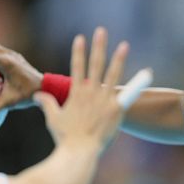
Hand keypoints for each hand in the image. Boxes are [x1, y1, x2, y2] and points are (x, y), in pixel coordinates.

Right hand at [34, 27, 126, 152]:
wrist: (80, 152)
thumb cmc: (65, 137)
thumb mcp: (53, 118)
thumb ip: (47, 103)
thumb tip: (38, 95)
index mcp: (76, 93)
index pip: (76, 66)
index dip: (79, 51)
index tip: (80, 37)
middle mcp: (91, 92)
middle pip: (96, 64)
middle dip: (98, 46)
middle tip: (102, 31)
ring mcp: (104, 100)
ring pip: (113, 75)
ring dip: (119, 59)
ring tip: (124, 45)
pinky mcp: (116, 109)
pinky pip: (127, 94)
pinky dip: (137, 84)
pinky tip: (146, 74)